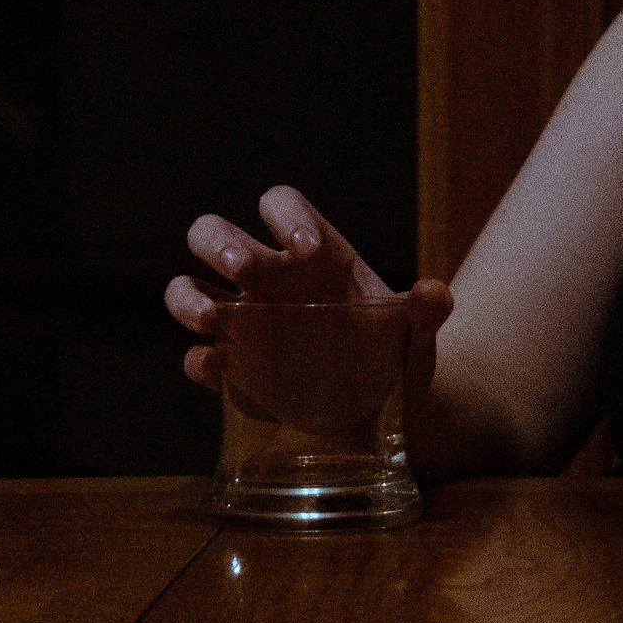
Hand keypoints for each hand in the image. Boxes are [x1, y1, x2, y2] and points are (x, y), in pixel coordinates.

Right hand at [165, 185, 452, 398]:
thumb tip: (435, 293)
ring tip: (212, 318)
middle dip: (220, 242)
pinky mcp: (233, 370)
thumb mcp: (420, 337)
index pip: (281, 205)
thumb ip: (428, 314)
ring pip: (188, 287)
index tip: (306, 251)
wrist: (389, 416)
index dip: (287, 217)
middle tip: (243, 266)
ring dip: (188, 296)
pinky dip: (199, 359)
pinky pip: (198, 356)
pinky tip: (219, 367)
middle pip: (216, 234)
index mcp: (314, 255)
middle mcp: (269, 280)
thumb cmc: (399, 359)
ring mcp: (244, 323)